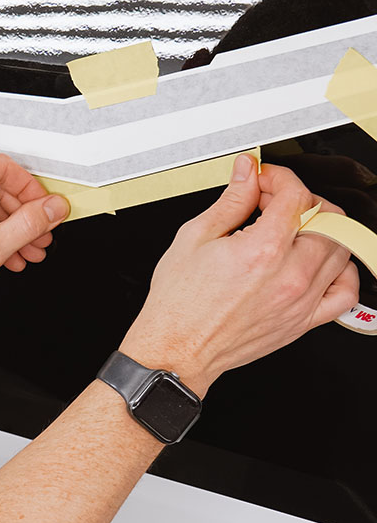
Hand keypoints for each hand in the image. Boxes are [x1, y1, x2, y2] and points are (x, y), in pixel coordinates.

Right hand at [120, 155, 358, 395]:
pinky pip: (346, 292)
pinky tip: (320, 262)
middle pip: (327, 217)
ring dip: (321, 229)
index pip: (295, 196)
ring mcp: (301, 300)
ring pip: (341, 248)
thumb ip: (230, 201)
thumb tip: (247, 174)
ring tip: (292, 230)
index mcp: (261, 250)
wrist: (176, 348)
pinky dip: (343, 271)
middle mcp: (289, 275)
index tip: (265, 180)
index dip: (280, 178)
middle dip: (301, 200)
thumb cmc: (179, 303)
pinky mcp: (304, 321)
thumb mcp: (194, 238)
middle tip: (274, 203)